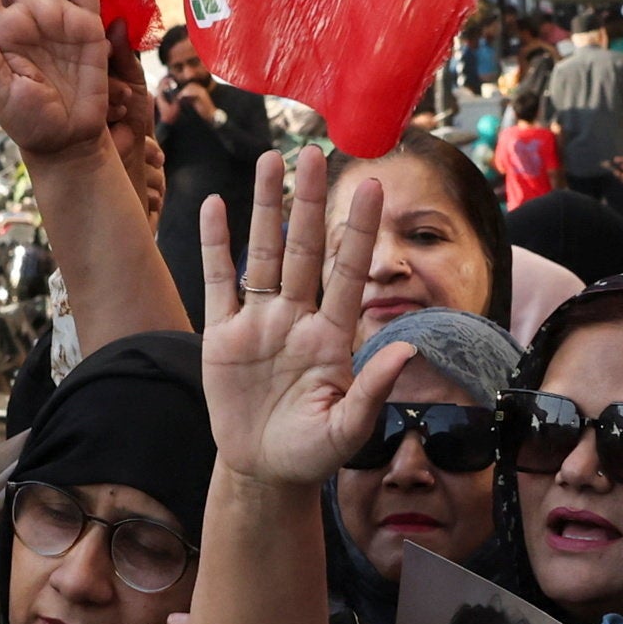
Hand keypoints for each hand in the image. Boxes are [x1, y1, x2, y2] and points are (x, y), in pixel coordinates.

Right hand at [198, 145, 407, 488]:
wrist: (263, 471)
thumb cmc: (313, 452)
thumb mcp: (348, 430)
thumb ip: (373, 390)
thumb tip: (407, 350)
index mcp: (332, 337)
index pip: (349, 272)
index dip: (359, 230)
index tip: (373, 186)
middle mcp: (298, 318)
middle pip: (303, 248)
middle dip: (310, 201)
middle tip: (315, 152)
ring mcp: (260, 322)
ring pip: (263, 253)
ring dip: (267, 207)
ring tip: (271, 159)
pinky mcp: (223, 334)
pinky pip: (219, 281)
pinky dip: (216, 244)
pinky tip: (215, 205)